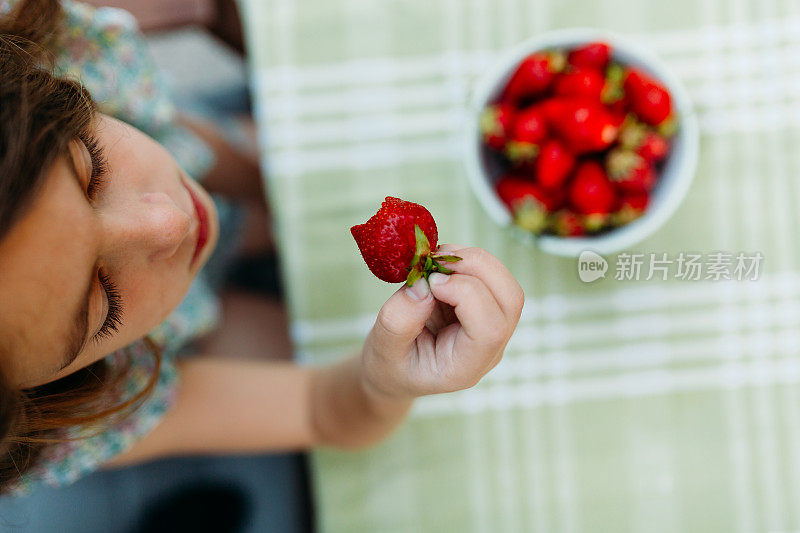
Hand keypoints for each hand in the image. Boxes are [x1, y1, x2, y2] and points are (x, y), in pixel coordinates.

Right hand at [360, 245, 524, 399]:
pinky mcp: (486, 309)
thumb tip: (425, 284)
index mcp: (465, 368)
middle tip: (438, 259)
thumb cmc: (390, 364)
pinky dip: (467, 261)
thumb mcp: (382, 347)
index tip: (430, 281)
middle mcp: (488, 349)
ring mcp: (492, 328)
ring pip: (505, 284)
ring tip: (436, 260)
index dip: (466, 294)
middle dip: (478, 268)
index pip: (490, 329)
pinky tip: (440, 265)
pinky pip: (491, 277)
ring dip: (473, 261)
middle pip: (510, 300)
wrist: (395, 370)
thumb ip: (399, 320)